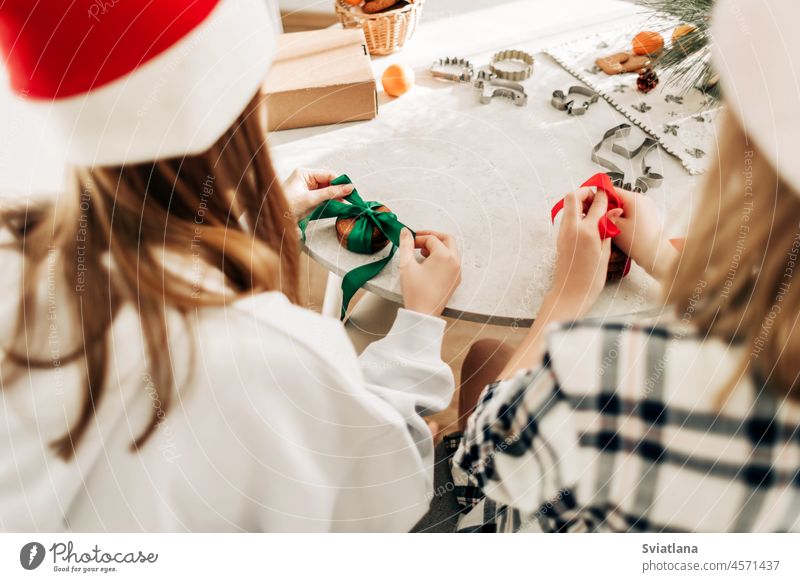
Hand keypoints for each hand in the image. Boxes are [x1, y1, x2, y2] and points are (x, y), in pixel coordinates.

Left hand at [282, 168, 353, 218]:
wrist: (275, 220)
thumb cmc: (287, 206)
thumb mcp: (311, 199)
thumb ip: (330, 193)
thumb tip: (348, 188)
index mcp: (304, 174)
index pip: (327, 174)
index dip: (340, 182)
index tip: (350, 189)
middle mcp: (306, 179)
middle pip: (328, 182)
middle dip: (338, 189)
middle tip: (350, 197)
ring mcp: (307, 189)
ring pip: (326, 190)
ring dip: (335, 196)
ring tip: (345, 202)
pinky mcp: (308, 199)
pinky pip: (323, 197)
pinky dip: (330, 201)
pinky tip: (337, 204)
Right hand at [399, 229, 460, 316]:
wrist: (423, 314)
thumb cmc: (415, 292)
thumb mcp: (407, 265)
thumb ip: (406, 245)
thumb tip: (405, 232)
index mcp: (445, 256)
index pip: (431, 239)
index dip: (418, 238)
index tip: (408, 242)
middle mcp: (455, 261)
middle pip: (447, 239)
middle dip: (432, 236)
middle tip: (419, 239)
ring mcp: (457, 271)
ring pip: (451, 250)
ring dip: (438, 246)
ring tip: (423, 251)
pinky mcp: (456, 279)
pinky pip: (452, 261)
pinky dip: (442, 257)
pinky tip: (430, 263)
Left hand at [549, 187, 612, 315]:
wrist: (570, 294)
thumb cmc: (590, 279)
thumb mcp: (604, 253)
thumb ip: (607, 229)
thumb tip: (612, 212)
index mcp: (587, 231)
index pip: (596, 203)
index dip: (603, 195)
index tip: (608, 191)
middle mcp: (572, 228)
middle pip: (573, 196)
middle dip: (585, 192)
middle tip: (596, 198)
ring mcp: (563, 233)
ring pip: (567, 206)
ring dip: (579, 203)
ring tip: (594, 211)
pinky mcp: (560, 239)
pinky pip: (567, 218)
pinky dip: (576, 214)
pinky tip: (587, 223)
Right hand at [606, 188, 677, 279]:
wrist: (656, 253)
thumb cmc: (638, 242)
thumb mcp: (614, 226)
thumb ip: (603, 213)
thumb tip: (597, 207)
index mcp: (633, 198)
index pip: (610, 190)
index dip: (598, 199)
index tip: (591, 206)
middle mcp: (642, 199)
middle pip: (617, 198)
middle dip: (608, 208)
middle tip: (601, 220)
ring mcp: (646, 207)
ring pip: (624, 206)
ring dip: (616, 215)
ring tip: (612, 227)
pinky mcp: (648, 215)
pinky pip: (631, 213)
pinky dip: (624, 219)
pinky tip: (621, 229)